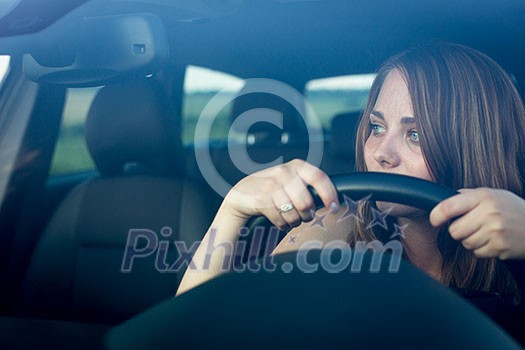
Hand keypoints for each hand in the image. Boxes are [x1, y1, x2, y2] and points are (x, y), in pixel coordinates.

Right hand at [221, 159, 339, 230]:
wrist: (242, 194)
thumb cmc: (273, 189)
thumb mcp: (291, 180)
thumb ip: (308, 185)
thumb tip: (333, 201)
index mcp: (296, 166)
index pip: (319, 177)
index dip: (330, 194)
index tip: (334, 208)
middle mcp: (284, 172)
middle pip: (306, 203)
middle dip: (308, 215)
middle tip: (305, 217)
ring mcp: (271, 185)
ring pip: (295, 214)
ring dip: (294, 221)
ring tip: (289, 218)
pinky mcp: (261, 200)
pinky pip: (282, 220)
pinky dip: (283, 225)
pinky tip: (279, 220)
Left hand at [429, 188, 524, 259]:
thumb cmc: (512, 209)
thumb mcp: (492, 194)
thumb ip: (468, 195)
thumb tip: (445, 198)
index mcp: (483, 196)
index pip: (448, 207)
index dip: (436, 216)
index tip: (435, 220)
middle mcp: (488, 213)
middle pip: (454, 230)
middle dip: (459, 230)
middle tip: (471, 226)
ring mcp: (495, 231)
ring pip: (465, 243)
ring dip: (472, 240)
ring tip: (487, 232)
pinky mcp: (500, 247)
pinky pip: (477, 253)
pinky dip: (482, 249)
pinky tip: (493, 240)